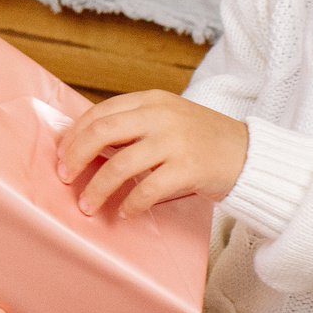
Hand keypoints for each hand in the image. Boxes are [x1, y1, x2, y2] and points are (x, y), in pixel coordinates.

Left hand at [55, 90, 249, 217]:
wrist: (252, 155)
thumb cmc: (203, 141)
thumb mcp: (168, 120)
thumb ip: (134, 127)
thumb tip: (85, 148)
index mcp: (152, 100)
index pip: (100, 112)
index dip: (75, 135)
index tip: (61, 156)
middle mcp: (161, 116)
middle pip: (102, 132)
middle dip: (75, 157)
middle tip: (64, 178)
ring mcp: (176, 141)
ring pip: (119, 165)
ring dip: (97, 189)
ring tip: (87, 205)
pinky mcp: (189, 169)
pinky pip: (146, 189)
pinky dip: (130, 203)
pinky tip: (125, 212)